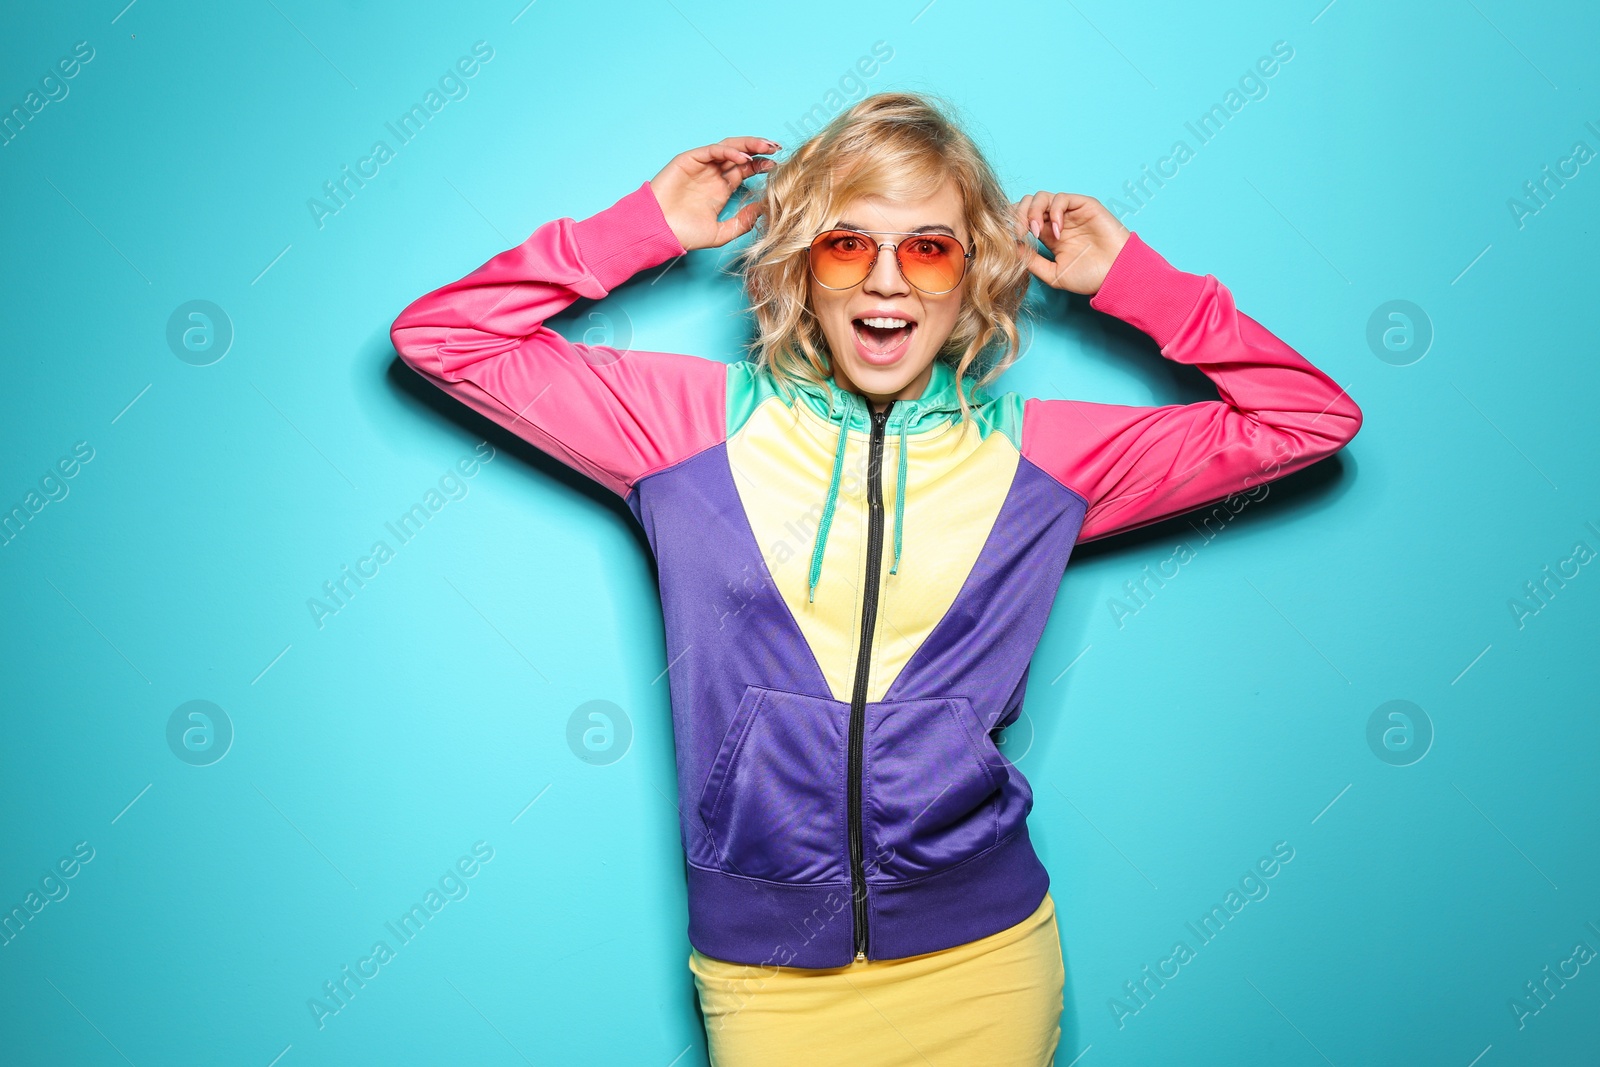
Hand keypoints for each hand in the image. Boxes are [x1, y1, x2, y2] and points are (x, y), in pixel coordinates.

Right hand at [650, 137, 779, 251]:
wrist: (659, 231)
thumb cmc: (684, 234)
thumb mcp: (721, 233)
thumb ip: (742, 222)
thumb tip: (763, 209)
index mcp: (721, 188)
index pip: (745, 170)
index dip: (761, 165)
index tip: (778, 166)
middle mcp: (713, 174)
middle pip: (740, 155)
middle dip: (759, 150)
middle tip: (777, 149)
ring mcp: (701, 166)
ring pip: (728, 147)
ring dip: (748, 145)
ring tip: (765, 147)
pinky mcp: (689, 160)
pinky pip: (712, 150)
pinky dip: (729, 151)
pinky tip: (743, 158)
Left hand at [1012, 191, 1130, 294]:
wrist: (1116, 275)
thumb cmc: (1090, 277)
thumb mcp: (1053, 274)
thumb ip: (1032, 261)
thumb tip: (1010, 248)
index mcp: (1048, 236)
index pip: (1022, 219)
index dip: (1012, 223)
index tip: (1007, 237)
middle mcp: (1057, 221)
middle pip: (1027, 204)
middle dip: (1017, 215)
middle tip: (1018, 233)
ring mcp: (1070, 213)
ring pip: (1041, 198)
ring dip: (1032, 212)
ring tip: (1034, 231)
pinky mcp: (1084, 205)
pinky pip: (1062, 198)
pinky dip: (1054, 211)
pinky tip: (1057, 231)